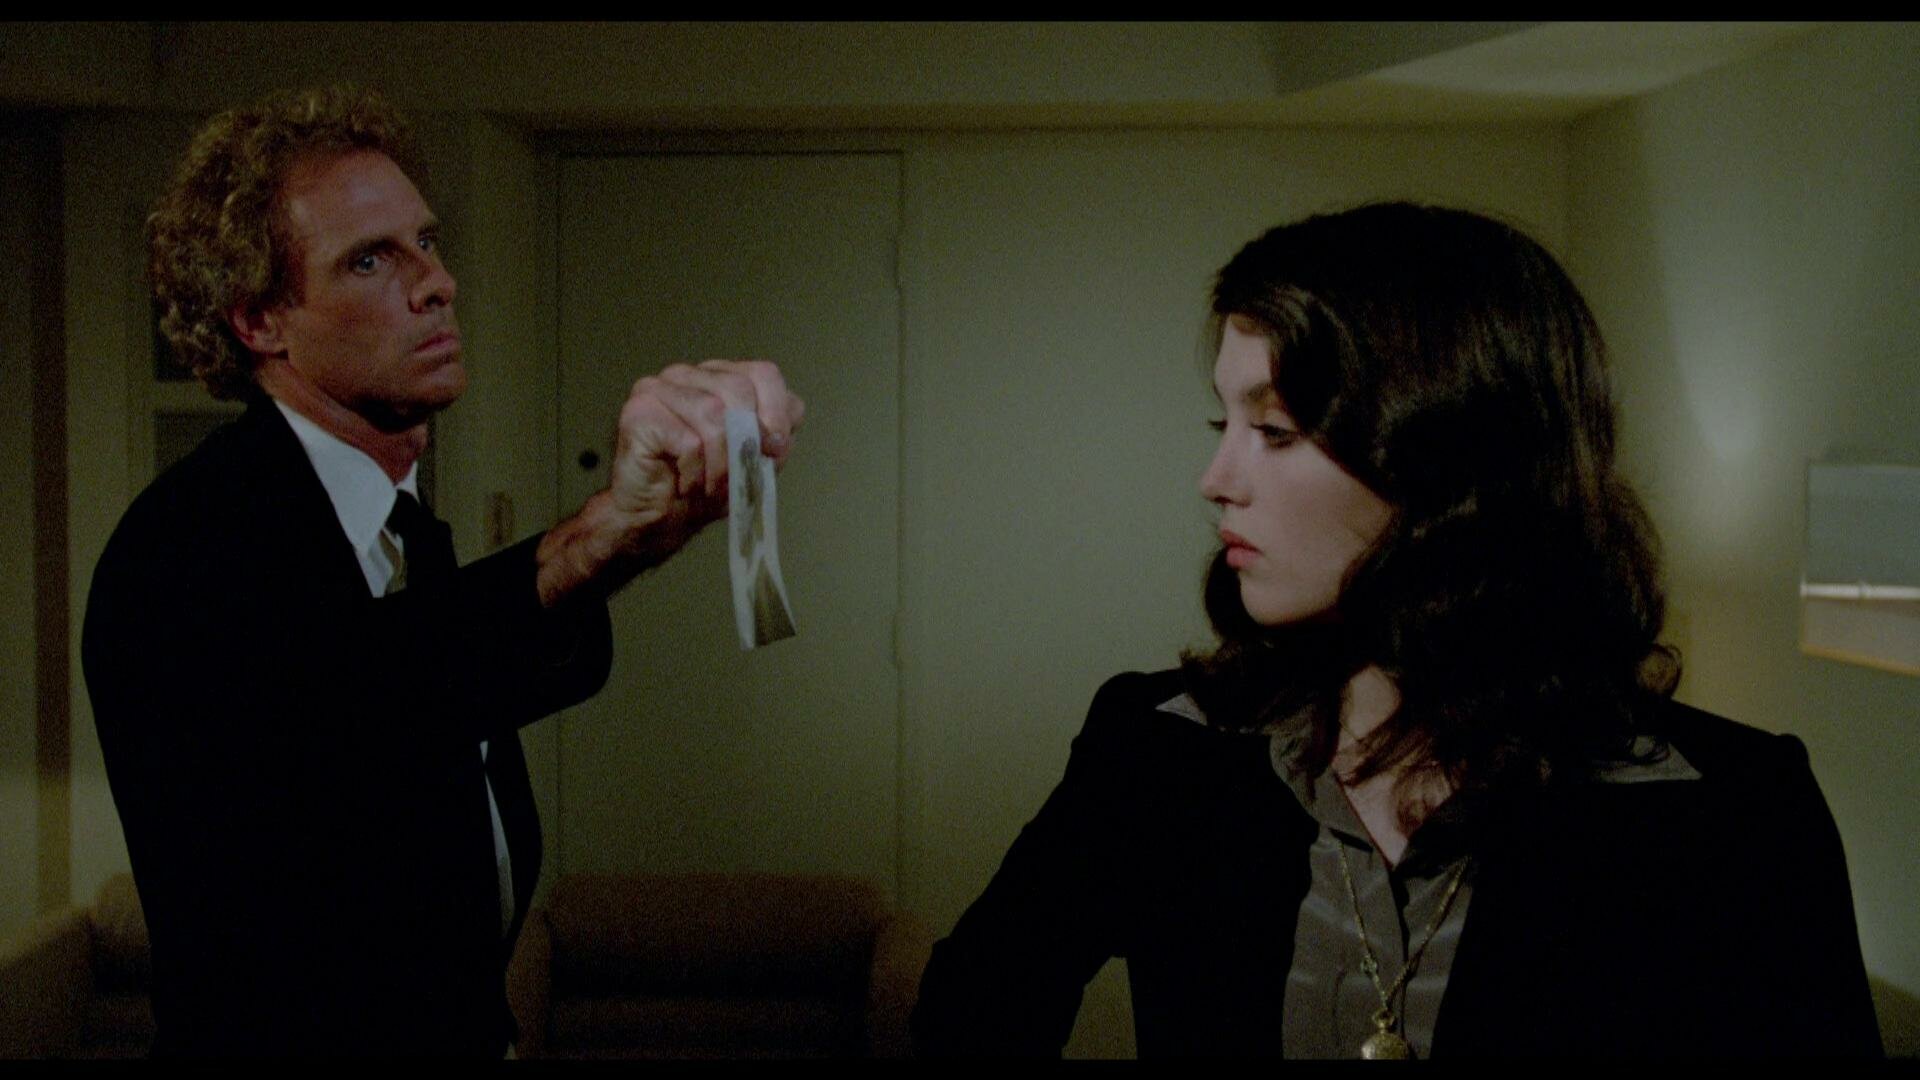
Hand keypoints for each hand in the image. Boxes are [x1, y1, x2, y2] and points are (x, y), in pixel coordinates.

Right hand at [537, 360, 804, 605]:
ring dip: (719, 463)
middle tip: (735, 476)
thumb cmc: (705, 485)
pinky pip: (688, 441)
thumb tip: (778, 433)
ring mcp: (659, 388)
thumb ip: (775, 436)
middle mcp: (687, 374)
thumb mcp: (756, 459)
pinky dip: (695, 472)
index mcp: (719, 377)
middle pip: (739, 390)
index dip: (776, 414)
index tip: (774, 450)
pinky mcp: (639, 411)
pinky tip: (684, 482)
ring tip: (708, 484)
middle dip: (746, 442)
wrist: (660, 519)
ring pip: (713, 414)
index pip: (764, 374)